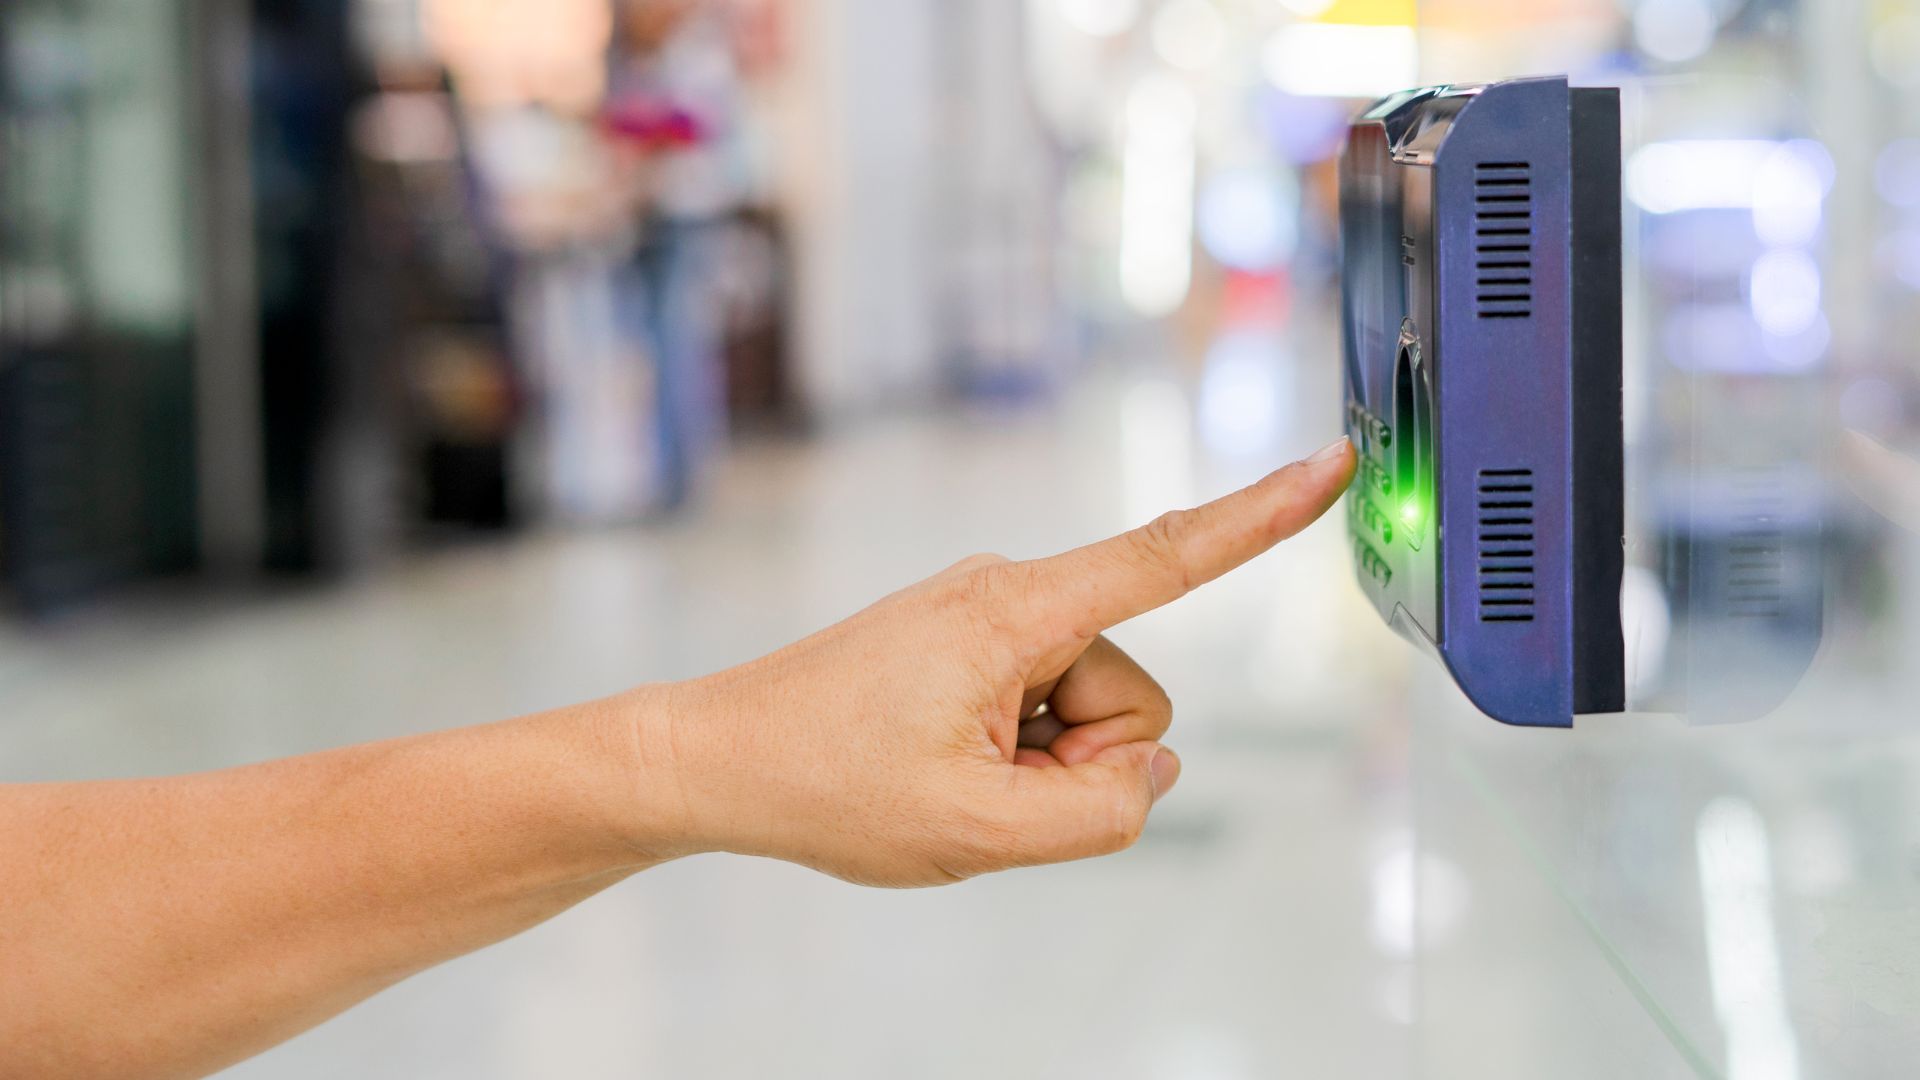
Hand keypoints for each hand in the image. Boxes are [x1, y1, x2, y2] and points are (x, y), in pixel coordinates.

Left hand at [632, 437, 1356, 886]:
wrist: (719, 757)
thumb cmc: (825, 782)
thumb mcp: (975, 832)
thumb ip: (1100, 815)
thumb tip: (1154, 775)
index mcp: (1016, 612)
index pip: (1167, 558)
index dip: (1262, 516)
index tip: (1334, 462)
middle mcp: (1010, 594)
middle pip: (1130, 695)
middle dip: (1079, 761)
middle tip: (979, 787)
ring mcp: (989, 618)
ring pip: (1089, 714)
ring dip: (1039, 765)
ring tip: (949, 775)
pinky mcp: (971, 644)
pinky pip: (1042, 710)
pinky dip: (1012, 753)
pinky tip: (939, 763)